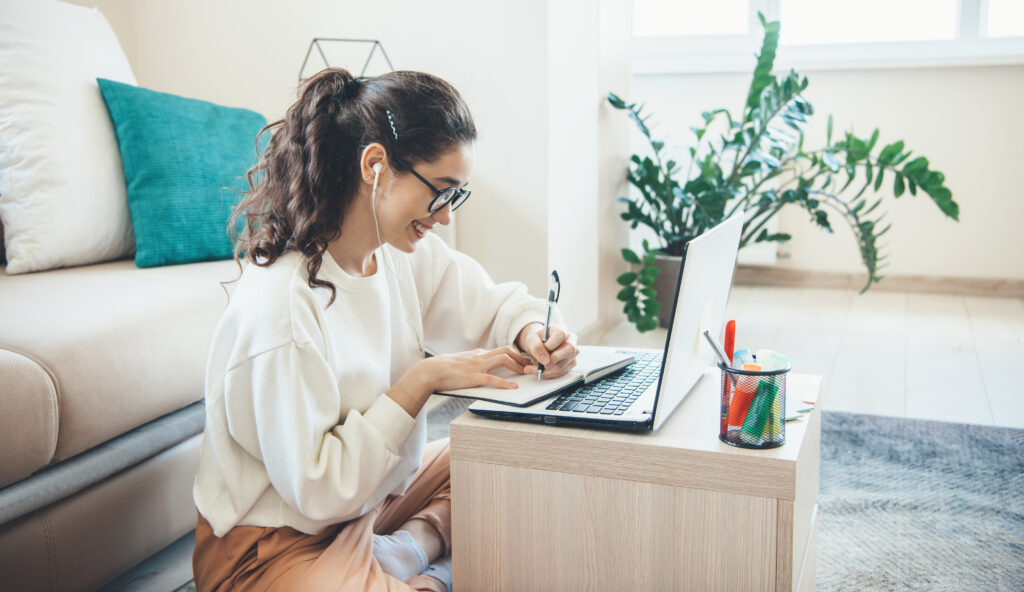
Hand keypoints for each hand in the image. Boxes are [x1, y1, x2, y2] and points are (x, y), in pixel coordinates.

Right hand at [389, 346, 534, 416]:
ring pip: (503, 360)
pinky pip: (492, 379)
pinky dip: (505, 383)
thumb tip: (483, 363)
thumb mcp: (462, 361)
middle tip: (532, 365)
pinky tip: (513, 388)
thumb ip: (474, 361)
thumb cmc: (444, 369)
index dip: (516, 354)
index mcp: (478, 353)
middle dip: (521, 357)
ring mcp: (477, 366)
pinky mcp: (473, 377)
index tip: (526, 360)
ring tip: (527, 373)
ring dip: (518, 366)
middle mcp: (480, 356)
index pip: (502, 349)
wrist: (430, 371)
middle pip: (506, 351)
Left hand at [516, 322, 578, 379]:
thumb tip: (545, 360)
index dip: (551, 344)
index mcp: (560, 328)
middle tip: (542, 364)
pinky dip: (550, 374)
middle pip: (570, 349)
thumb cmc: (536, 340)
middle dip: (554, 359)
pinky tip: (541, 371)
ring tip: (534, 369)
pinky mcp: (571, 363)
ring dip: (548, 370)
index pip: (561, 335)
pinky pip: (562, 371)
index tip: (543, 349)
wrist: (537, 346)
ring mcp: (573, 352)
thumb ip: (536, 347)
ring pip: (566, 363)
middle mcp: (570, 339)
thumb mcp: (531, 340)